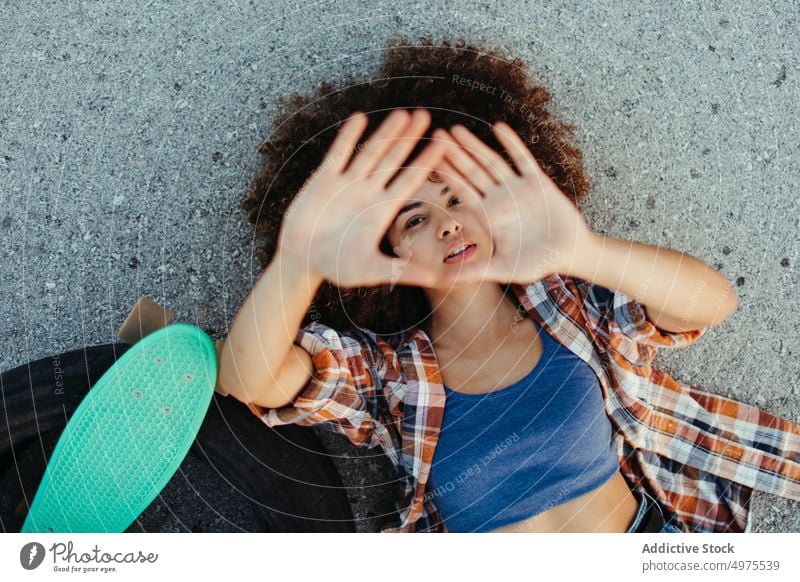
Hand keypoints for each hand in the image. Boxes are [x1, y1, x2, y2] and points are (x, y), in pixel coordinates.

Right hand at [277, 108, 452, 287]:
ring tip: (402, 113)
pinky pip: (337, 155)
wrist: (301, 261)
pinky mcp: (323, 180)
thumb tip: (437, 280)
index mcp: (383, 210)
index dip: (426, 162)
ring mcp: (346, 183)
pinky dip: (347, 138)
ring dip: (385, 133)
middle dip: (409, 139)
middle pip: (393, 160)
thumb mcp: (372, 271)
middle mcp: (368, 192)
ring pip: (370, 152)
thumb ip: (402, 271)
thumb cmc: (338, 267)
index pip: (409, 181)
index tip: (443, 144)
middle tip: (426, 116)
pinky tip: (360, 118)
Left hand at [430, 122, 595, 284]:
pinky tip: (498, 127)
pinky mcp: (537, 181)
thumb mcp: (504, 269)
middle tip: (435, 135)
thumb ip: (475, 271)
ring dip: (475, 146)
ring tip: (456, 129)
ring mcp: (517, 188)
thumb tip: (444, 281)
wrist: (569, 254)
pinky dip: (511, 144)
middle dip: (454, 154)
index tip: (427, 160)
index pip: (461, 191)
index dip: (446, 175)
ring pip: (491, 162)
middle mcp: (498, 198)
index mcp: (487, 216)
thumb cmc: (536, 263)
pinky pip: (522, 159)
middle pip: (472, 172)